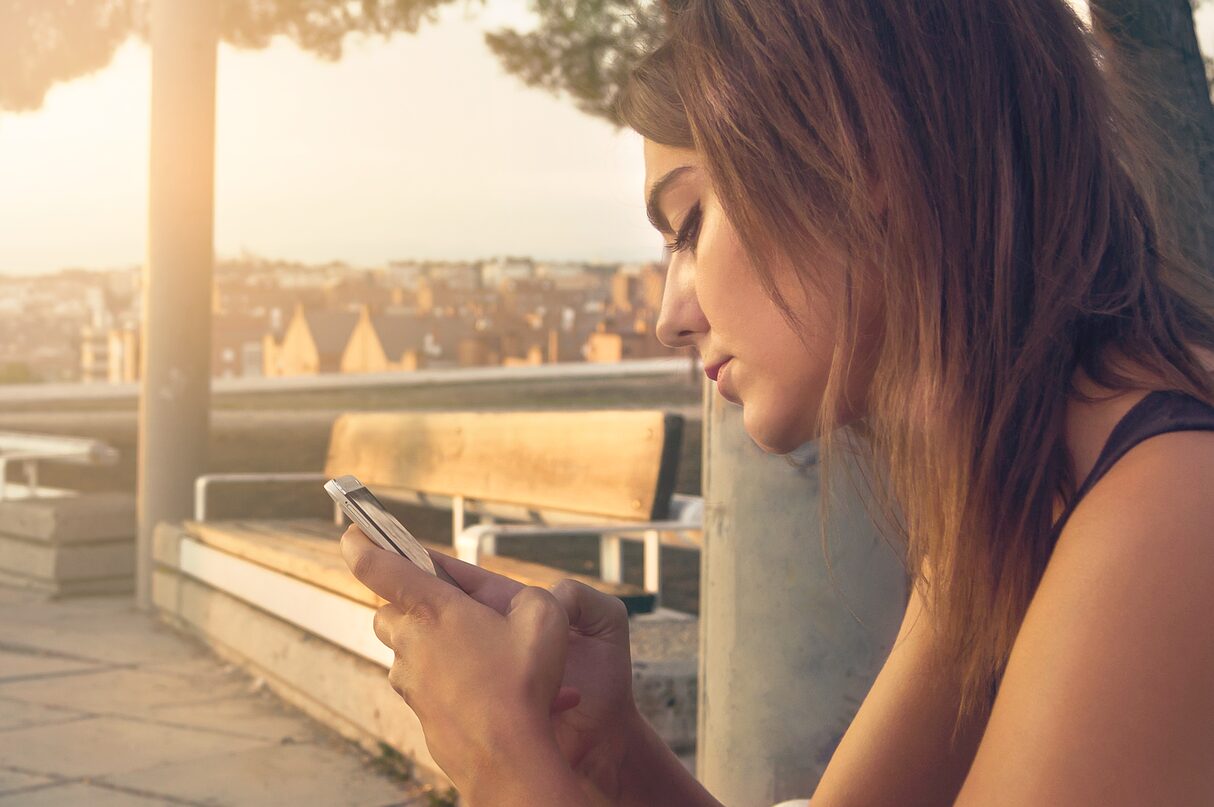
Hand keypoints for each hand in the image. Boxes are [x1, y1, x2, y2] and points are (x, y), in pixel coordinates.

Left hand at [340, 526, 582, 802]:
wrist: (507, 757)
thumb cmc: (523, 684)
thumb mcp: (543, 617)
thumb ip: (527, 597)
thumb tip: (517, 605)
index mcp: (433, 608)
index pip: (376, 566)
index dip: (360, 542)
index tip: (353, 529)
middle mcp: (411, 642)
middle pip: (387, 610)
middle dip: (409, 603)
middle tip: (448, 605)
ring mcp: (411, 681)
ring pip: (404, 650)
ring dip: (428, 643)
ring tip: (477, 652)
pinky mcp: (419, 710)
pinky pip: (424, 684)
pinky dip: (444, 679)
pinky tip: (484, 687)